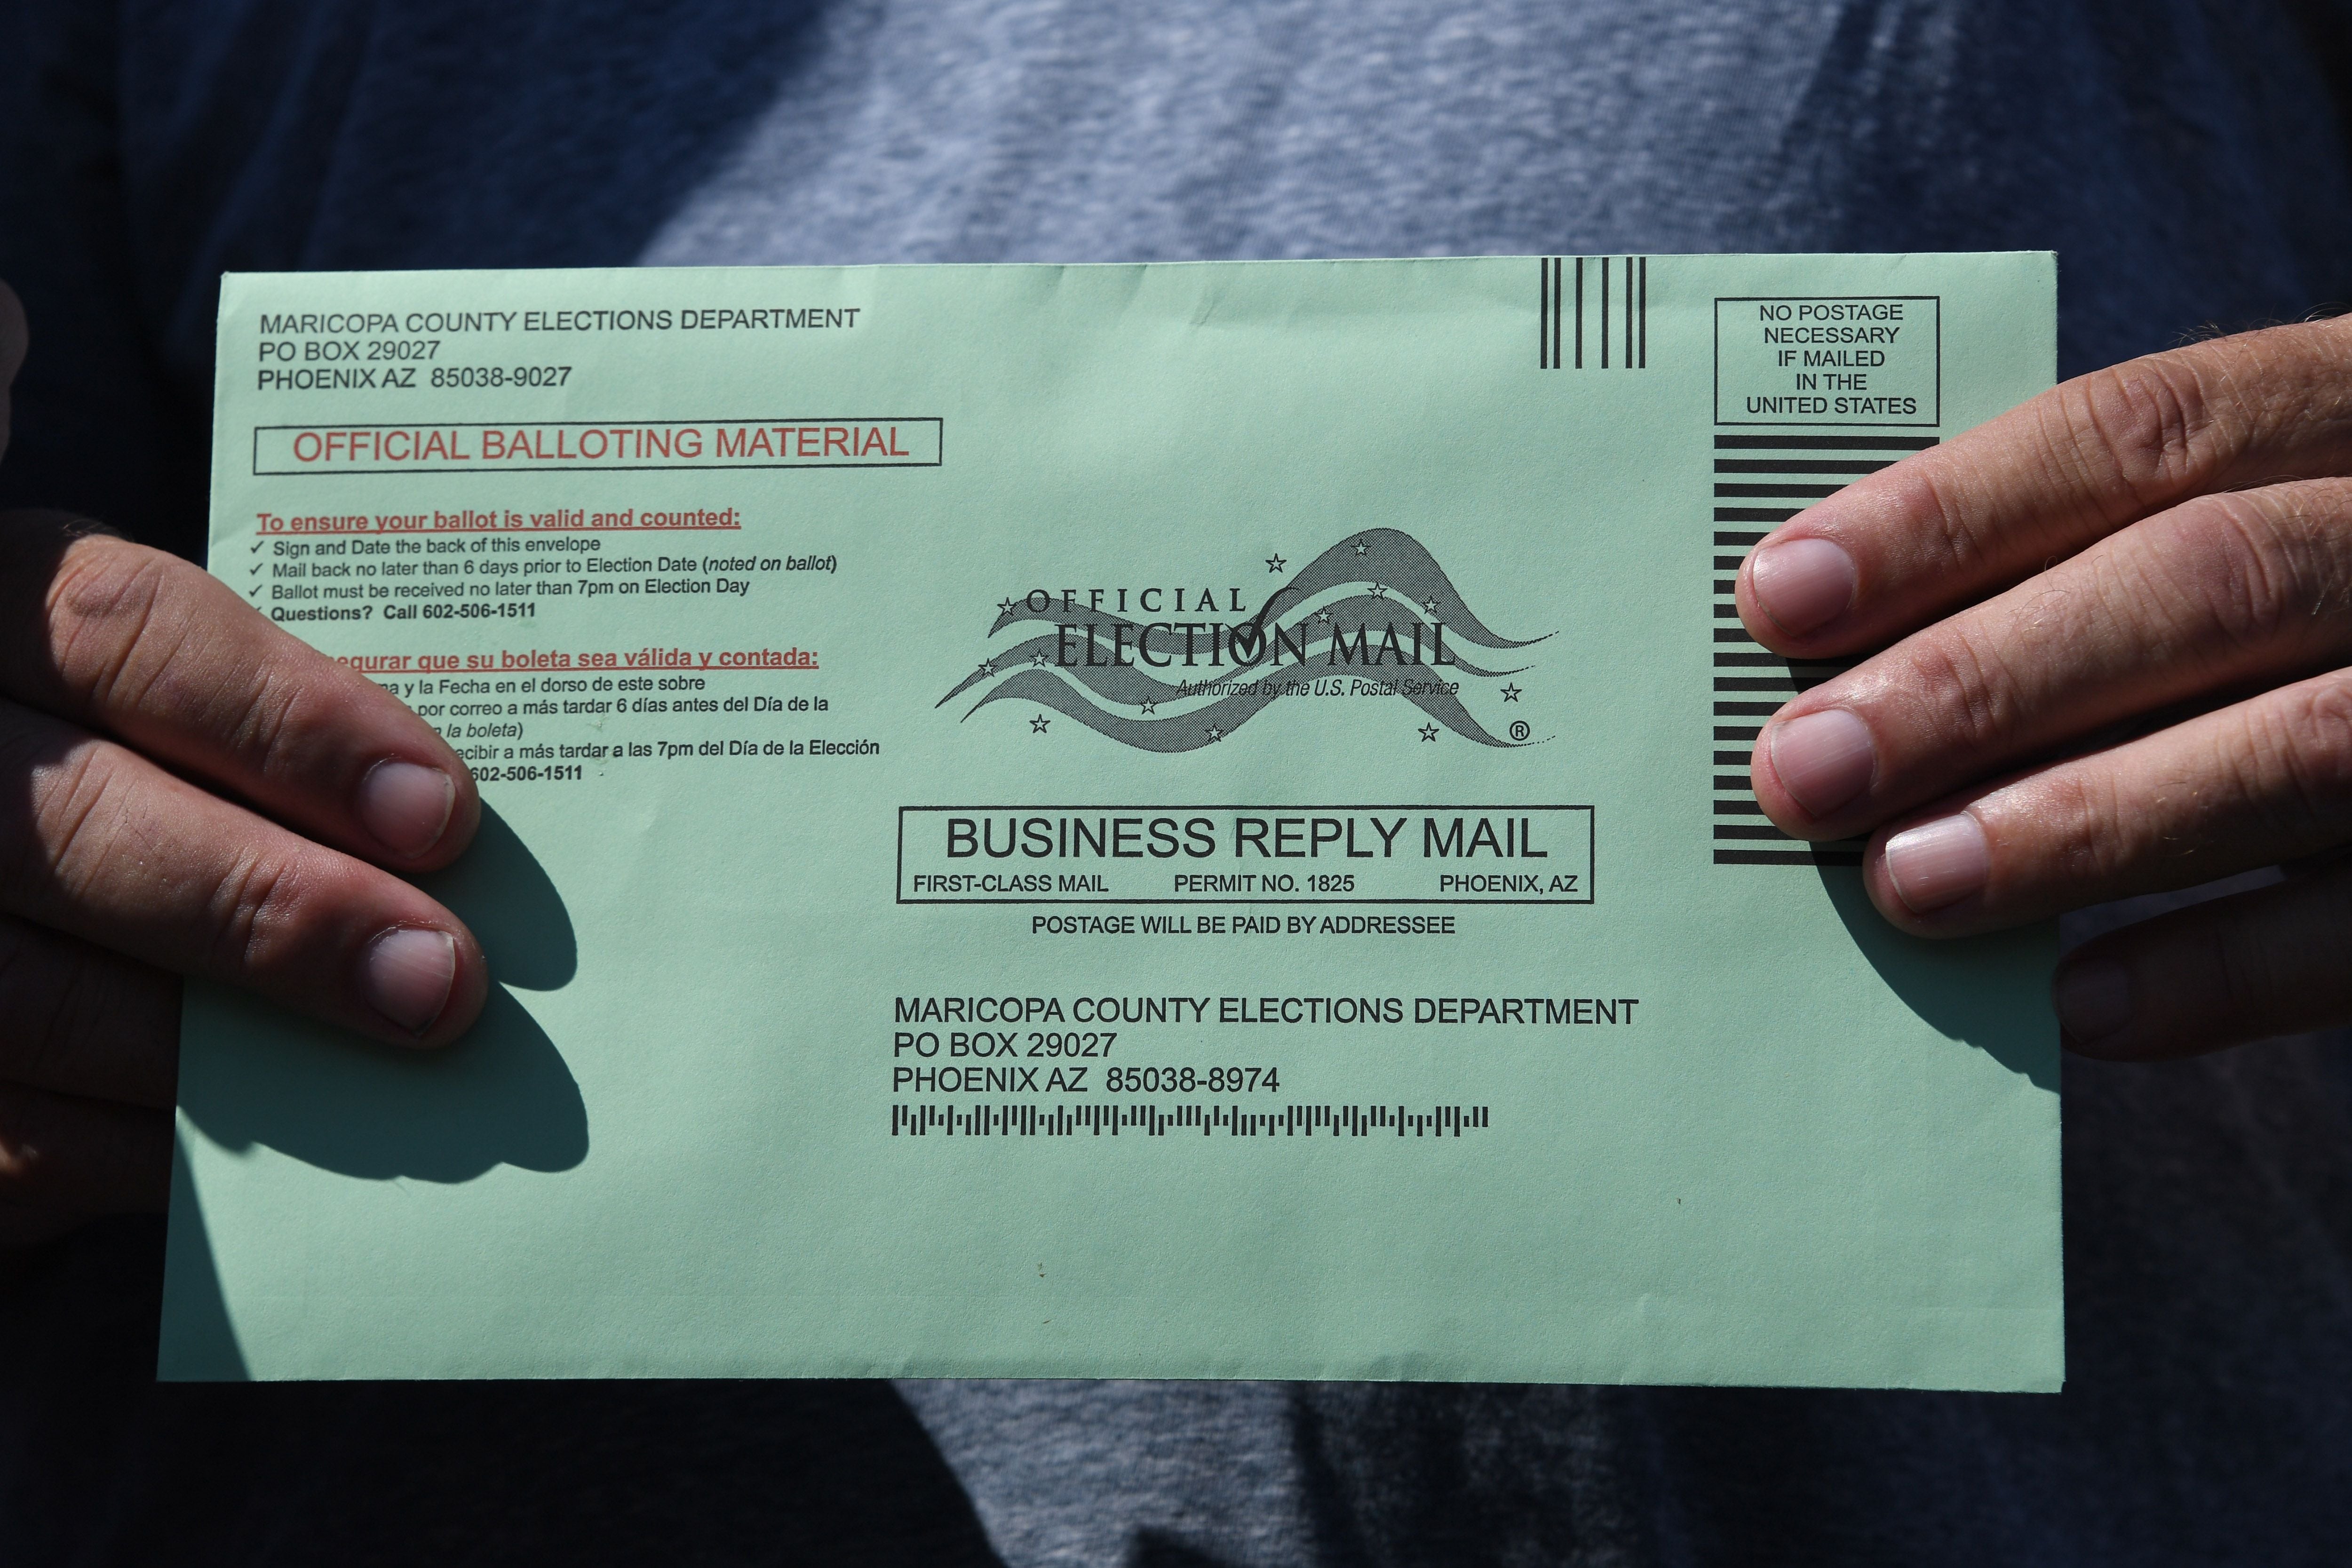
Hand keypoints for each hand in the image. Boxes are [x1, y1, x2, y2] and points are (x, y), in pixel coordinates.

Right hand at [0, 282, 487, 1244]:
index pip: (126, 636)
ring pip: (26, 993)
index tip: (444, 811)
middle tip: (441, 977)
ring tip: (378, 1075)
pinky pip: (1, 1131)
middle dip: (274, 910)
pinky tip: (260, 1147)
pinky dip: (131, 1148)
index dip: (291, 723)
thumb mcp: (143, 683)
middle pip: (77, 826)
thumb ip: (254, 709)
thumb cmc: (109, 750)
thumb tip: (446, 817)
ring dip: (216, 1048)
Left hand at [1738, 313, 2351, 1060]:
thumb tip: (1848, 683)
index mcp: (2349, 407)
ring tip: (1906, 883)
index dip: (1950, 514)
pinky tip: (2075, 1002)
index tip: (1780, 595)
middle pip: (2207, 581)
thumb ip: (2084, 574)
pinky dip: (2219, 967)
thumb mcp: (2248, 526)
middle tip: (1805, 770)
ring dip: (2079, 824)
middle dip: (1982, 680)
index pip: (2142, 431)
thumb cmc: (2307, 612)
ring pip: (2300, 747)